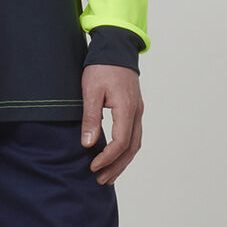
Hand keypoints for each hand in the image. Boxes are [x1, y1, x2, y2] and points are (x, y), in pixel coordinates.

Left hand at [80, 64, 142, 185]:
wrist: (116, 47)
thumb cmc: (102, 66)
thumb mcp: (91, 90)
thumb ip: (91, 118)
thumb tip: (88, 144)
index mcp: (127, 109)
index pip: (120, 143)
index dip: (107, 159)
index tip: (92, 167)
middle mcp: (137, 112)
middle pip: (131, 149)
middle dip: (116, 167)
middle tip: (100, 179)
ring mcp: (138, 110)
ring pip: (135, 144)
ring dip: (122, 162)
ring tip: (107, 175)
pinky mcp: (135, 108)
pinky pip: (134, 135)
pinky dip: (125, 150)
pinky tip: (115, 156)